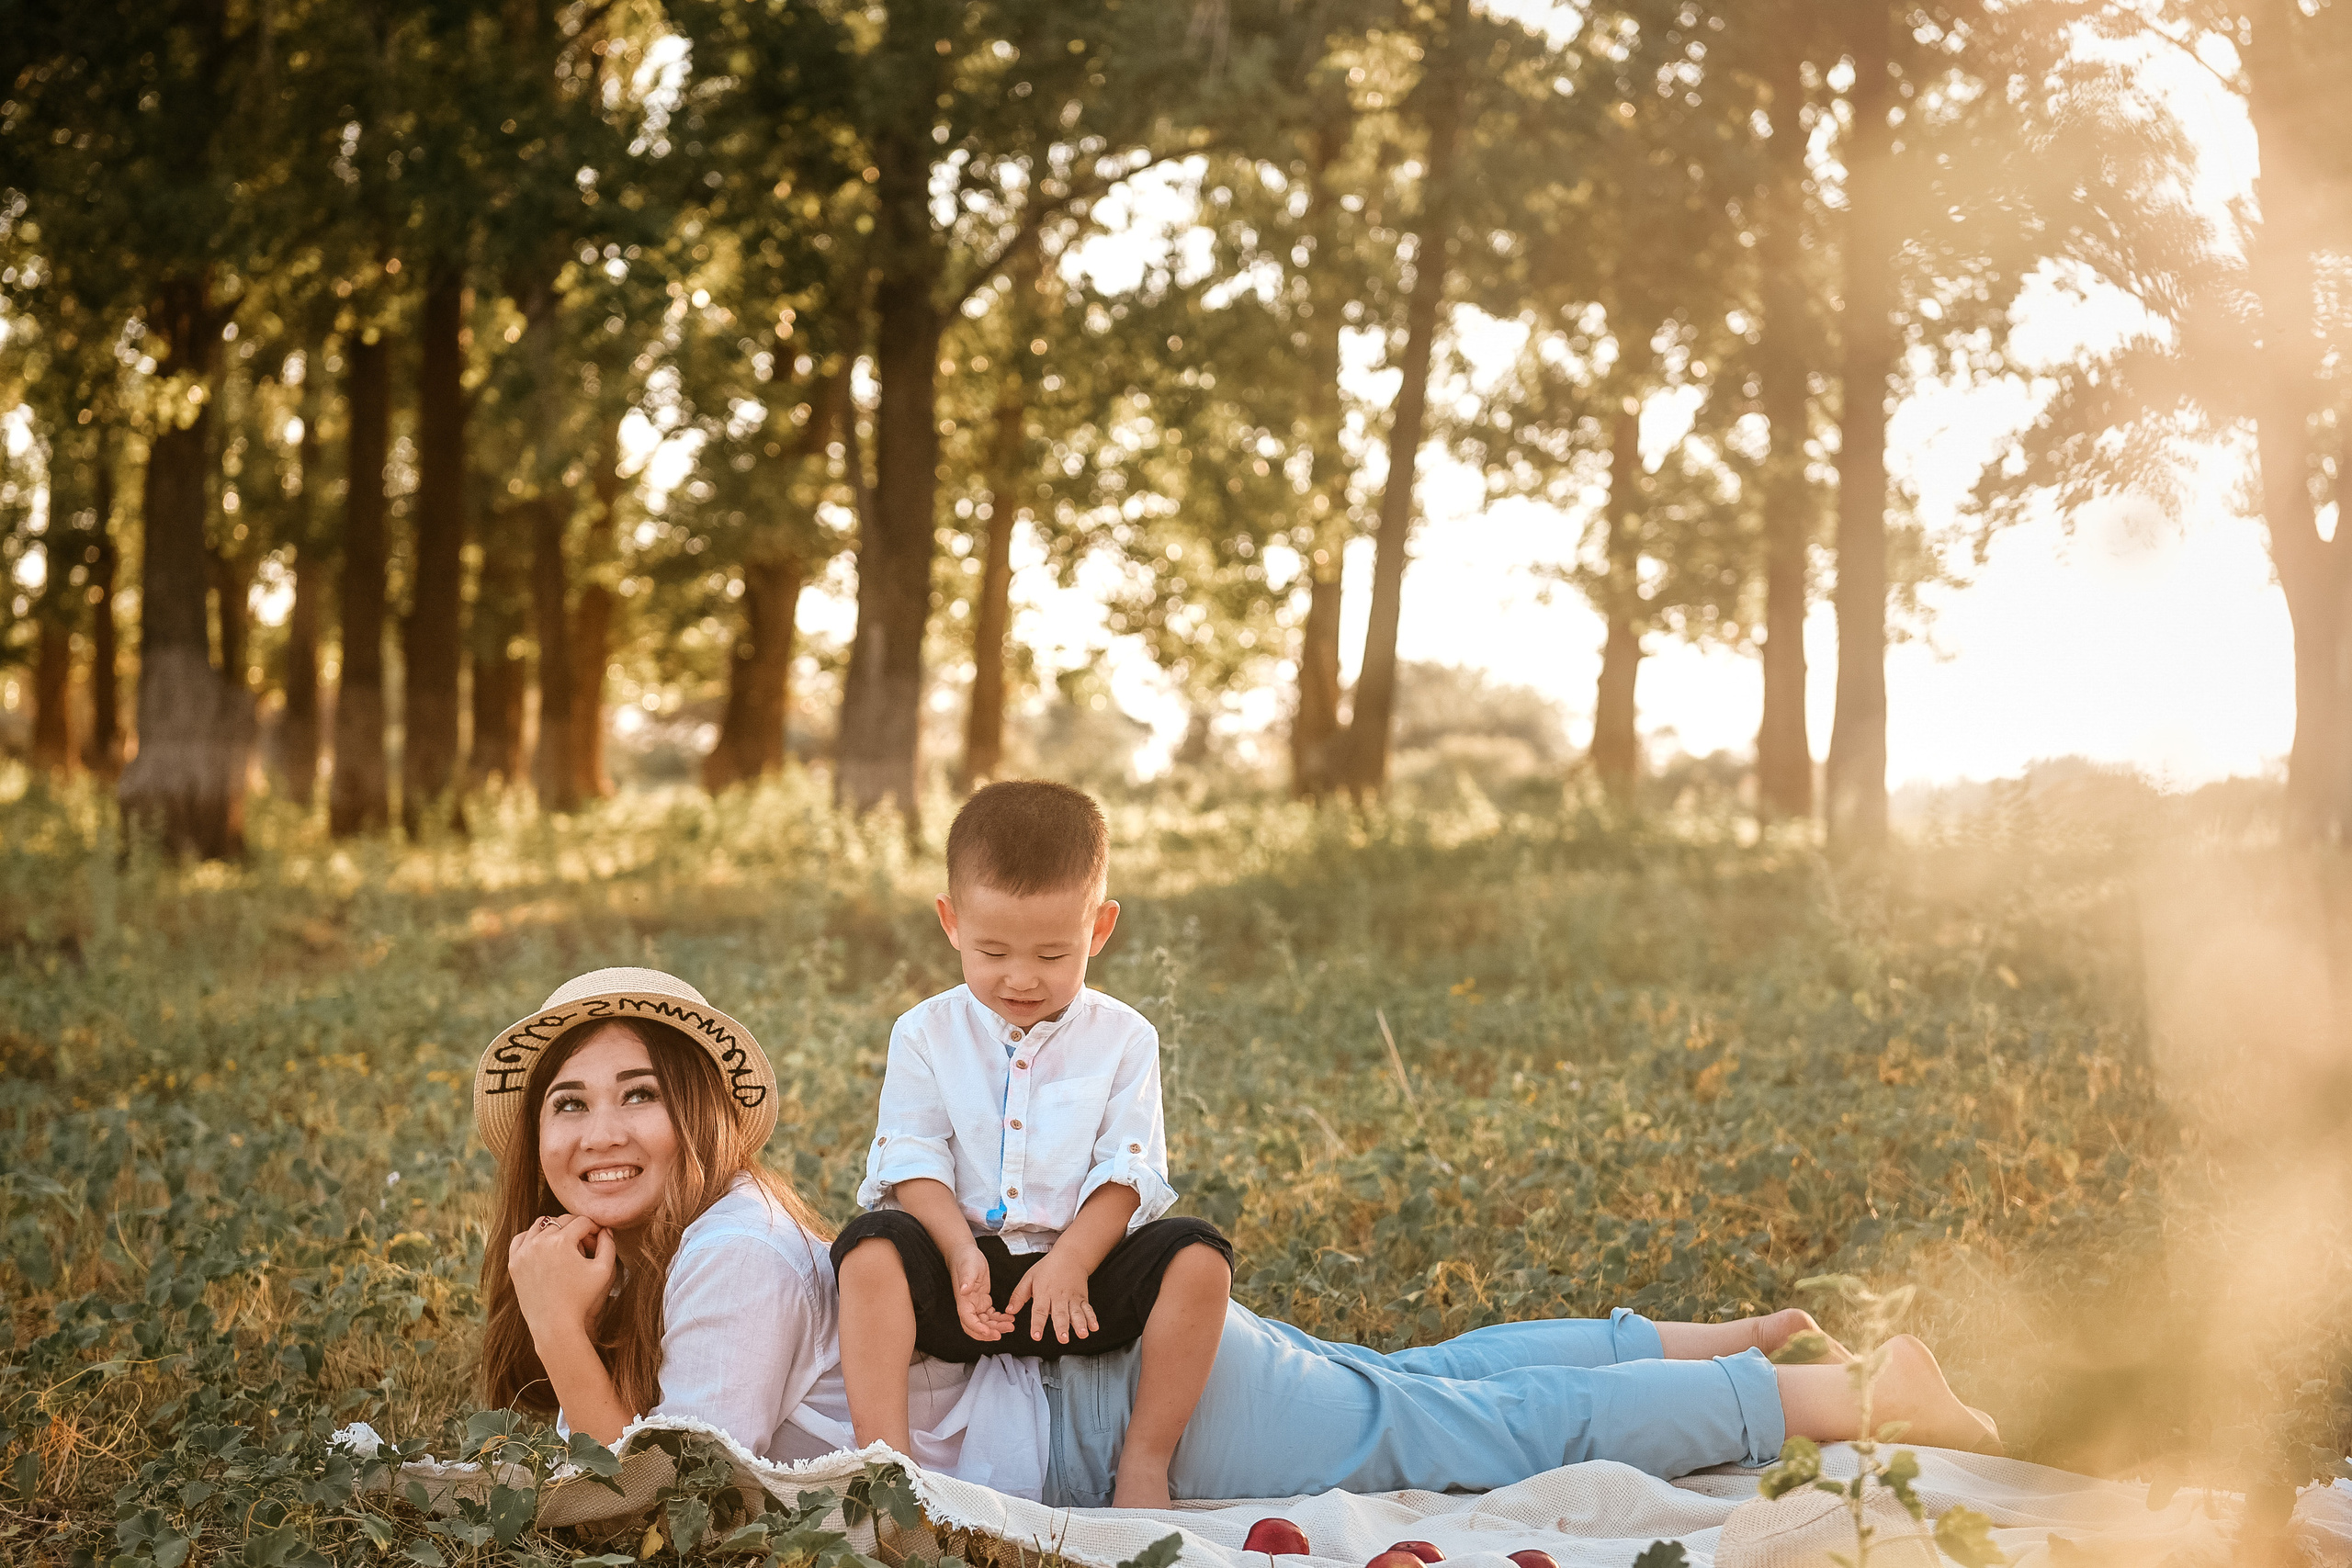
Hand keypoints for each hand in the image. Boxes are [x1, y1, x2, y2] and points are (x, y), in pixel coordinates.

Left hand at [508, 1214, 615, 1344]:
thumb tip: (605, 1229)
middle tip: (585, 1246)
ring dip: (556, 1229)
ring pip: (541, 1224)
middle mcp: (539, 1242)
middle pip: (562, 1221)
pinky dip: (533, 1237)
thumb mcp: (604, 1271)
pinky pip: (522, 1238)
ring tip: (566, 1246)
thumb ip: (608, 1244)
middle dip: (577, 1229)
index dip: (594, 1229)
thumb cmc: (582, 1299)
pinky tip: (545, 1248)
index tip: (598, 1241)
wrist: (555, 1325)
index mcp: (561, 1241)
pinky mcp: (514, 1263)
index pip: (583, 1221)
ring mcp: (523, 1252)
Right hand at [948, 1243, 1015, 1341]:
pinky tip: (1009, 1318)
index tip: (989, 1332)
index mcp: (963, 1300)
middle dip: (990, 1332)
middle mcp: (968, 1305)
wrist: (966, 1253)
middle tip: (1006, 1330)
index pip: (967, 1320)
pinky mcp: (982, 1301)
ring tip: (1011, 1325)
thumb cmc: (966, 1259)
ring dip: (997, 1327)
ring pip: (985, 1323)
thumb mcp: (969, 1267)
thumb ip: (967, 1279)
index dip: (977, 1328)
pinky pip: (990, 1316)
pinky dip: (999, 1319)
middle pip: (976, 1327)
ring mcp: (975, 1305)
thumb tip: (963, 1290)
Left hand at [1006, 1248, 1098, 1344]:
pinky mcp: (1082, 1298)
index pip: (1039, 1311)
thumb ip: (1019, 1295)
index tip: (1036, 1336)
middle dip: (1062, 1327)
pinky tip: (1094, 1327)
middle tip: (1063, 1338)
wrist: (1070, 1255)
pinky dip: (1092, 1318)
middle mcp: (1059, 1297)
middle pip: (1060, 1313)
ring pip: (1076, 1312)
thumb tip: (1009, 1311)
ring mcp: (1072, 1298)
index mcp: (1043, 1293)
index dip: (1037, 1324)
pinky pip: (1088, 1309)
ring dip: (1080, 1324)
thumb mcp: (1029, 1278)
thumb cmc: (1048, 1268)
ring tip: (1082, 1333)